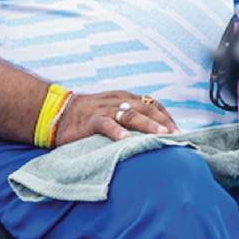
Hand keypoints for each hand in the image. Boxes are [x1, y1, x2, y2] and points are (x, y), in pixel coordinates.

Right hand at [53, 90, 178, 144]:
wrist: (58, 112)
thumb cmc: (89, 117)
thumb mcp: (113, 112)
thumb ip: (130, 119)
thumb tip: (153, 135)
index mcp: (126, 98)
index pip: (153, 104)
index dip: (167, 116)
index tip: (179, 131)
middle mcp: (119, 100)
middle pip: (147, 108)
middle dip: (164, 121)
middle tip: (176, 135)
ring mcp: (105, 109)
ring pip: (131, 114)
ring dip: (147, 125)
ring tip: (160, 135)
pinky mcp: (92, 119)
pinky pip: (106, 124)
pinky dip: (117, 132)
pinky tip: (126, 141)